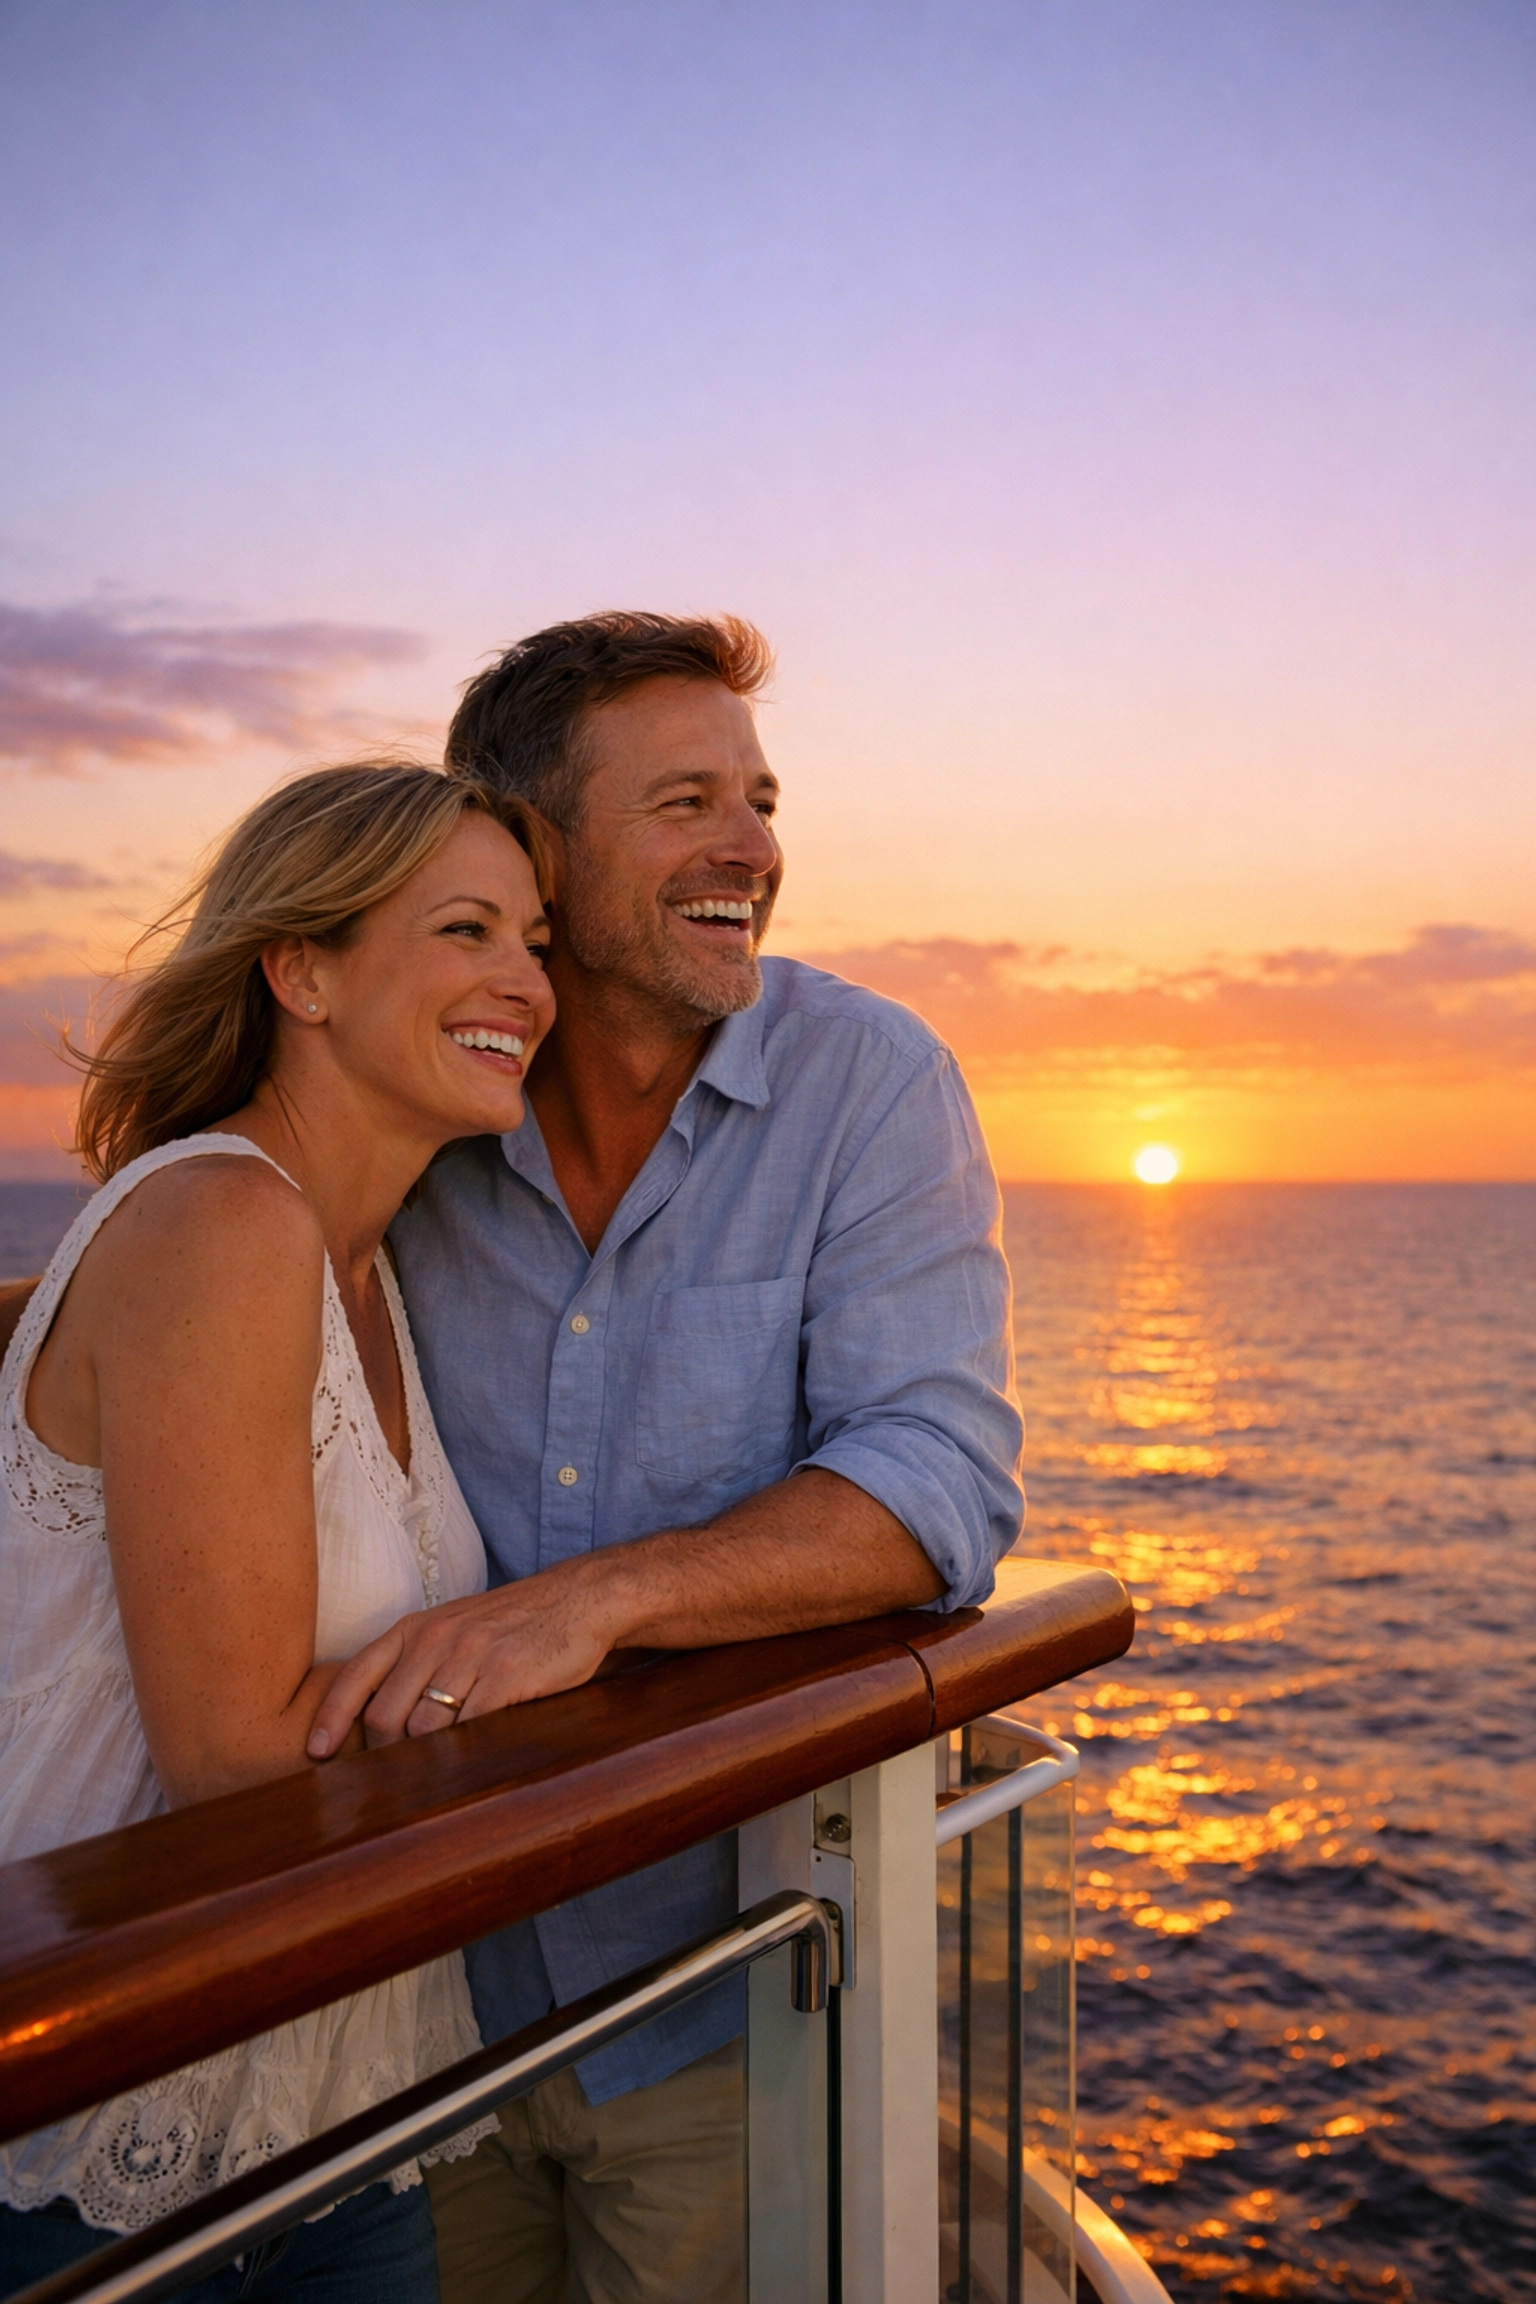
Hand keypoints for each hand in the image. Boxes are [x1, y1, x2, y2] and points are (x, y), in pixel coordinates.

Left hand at [306, 1556, 621, 1754]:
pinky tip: (467, 1765)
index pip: (356, 1674)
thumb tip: (375, 1721)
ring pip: (424, 1728)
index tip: (317, 1753)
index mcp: (416, 1628)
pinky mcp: (507, 1675)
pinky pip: (470, 1728)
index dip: (332, 1718)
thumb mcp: (452, 1629)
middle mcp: (437, 1638)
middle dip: (384, 1756)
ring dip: (424, 1762)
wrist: (576, 1599)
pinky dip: (463, 1754)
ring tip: (428, 1783)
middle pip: (386, 1715)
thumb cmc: (509, 1624)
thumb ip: (415, 1663)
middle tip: (391, 1783)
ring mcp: (472, 1655)